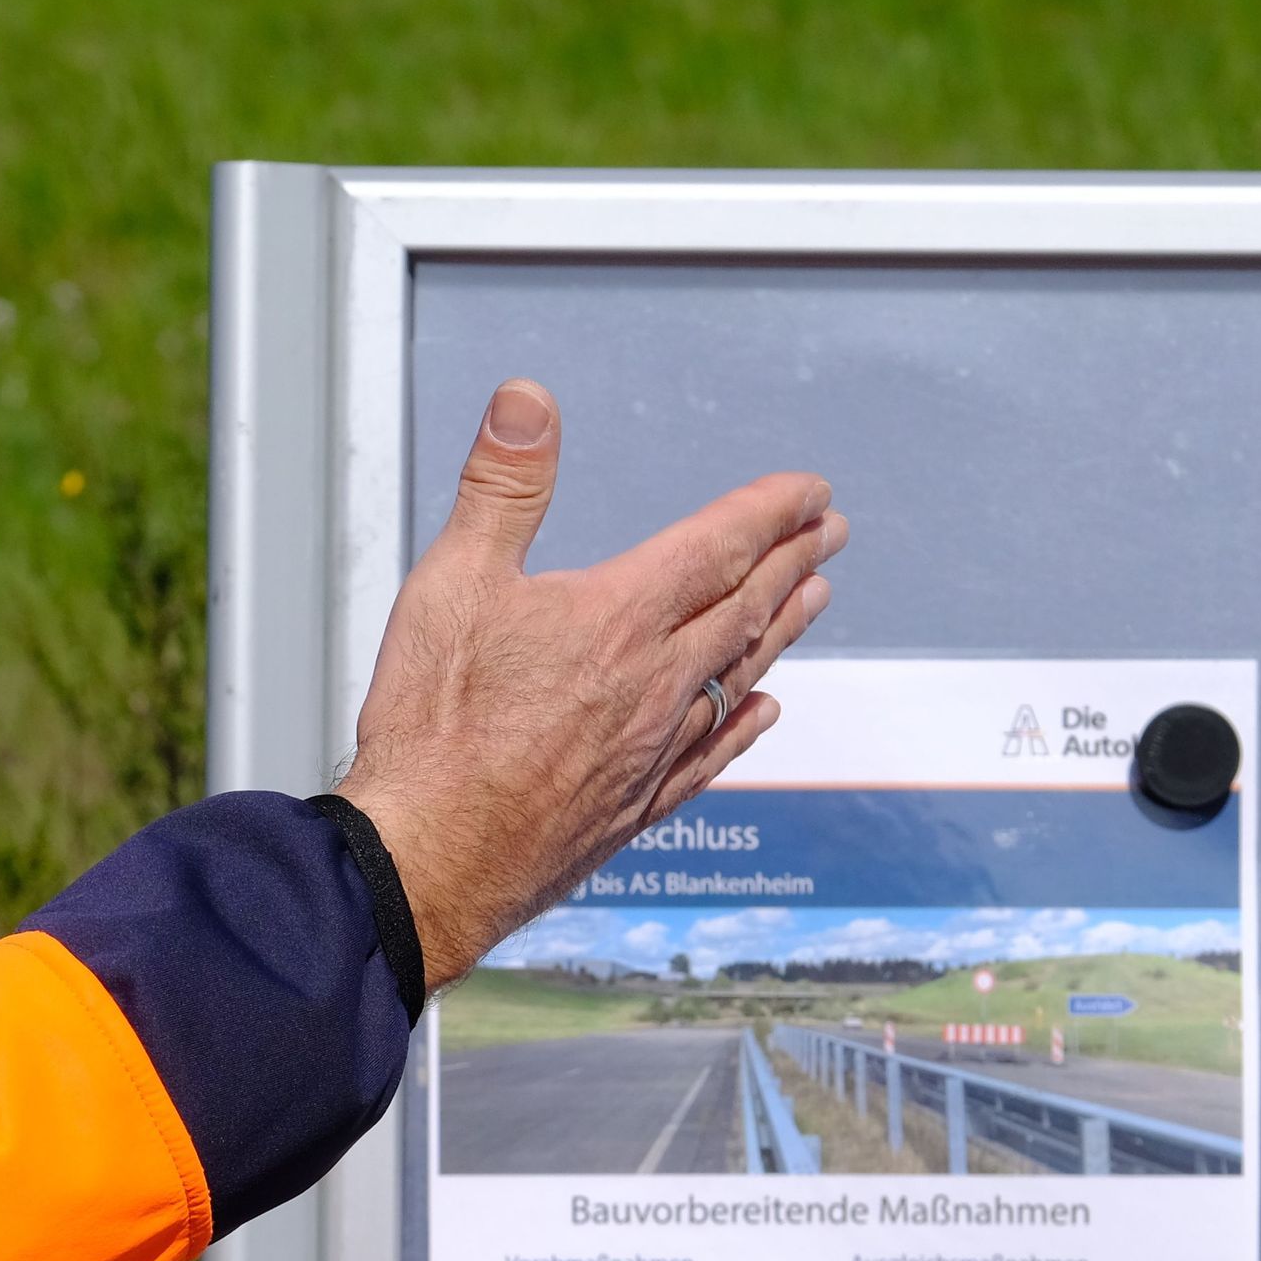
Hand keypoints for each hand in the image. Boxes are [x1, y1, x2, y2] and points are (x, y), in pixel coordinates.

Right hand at [334, 380, 843, 986]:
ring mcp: (653, 750)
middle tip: (831, 533)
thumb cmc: (432, 728)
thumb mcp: (451, 583)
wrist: (430, 860)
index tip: (811, 492)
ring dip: (780, 630)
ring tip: (815, 598)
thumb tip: (530, 400)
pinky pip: (713, 753)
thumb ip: (502, 488)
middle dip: (792, 562)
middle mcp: (654, 684)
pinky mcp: (636, 806)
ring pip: (739, 677)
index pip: (717, 548)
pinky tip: (765, 711)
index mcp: (618, 620)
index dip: (770, 513)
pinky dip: (746, 723)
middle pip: (743, 609)